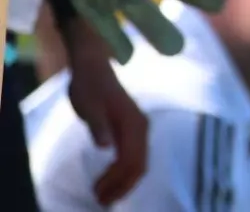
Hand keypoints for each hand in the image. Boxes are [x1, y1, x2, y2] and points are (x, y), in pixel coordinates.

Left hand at [64, 24, 149, 205]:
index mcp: (134, 123)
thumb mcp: (88, 105)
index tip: (97, 193)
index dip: (117, 181)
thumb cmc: (89, 87)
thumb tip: (105, 146)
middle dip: (122, 186)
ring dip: (124, 182)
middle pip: (140, 165)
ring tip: (104, 195)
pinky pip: (136, 157)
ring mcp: (140, 128)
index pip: (132, 160)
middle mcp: (142, 127)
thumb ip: (98, 125)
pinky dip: (125, 172)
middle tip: (100, 201)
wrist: (94, 68)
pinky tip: (111, 179)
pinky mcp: (133, 130)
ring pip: (140, 162)